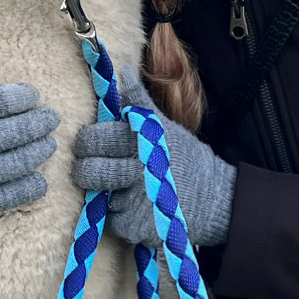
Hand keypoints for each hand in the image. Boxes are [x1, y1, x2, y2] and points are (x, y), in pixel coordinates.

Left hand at [73, 67, 235, 248]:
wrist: (213, 199)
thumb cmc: (183, 158)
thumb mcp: (164, 127)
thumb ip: (138, 103)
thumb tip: (122, 71)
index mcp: (140, 141)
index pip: (93, 138)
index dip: (87, 142)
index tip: (90, 144)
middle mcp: (137, 170)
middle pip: (87, 171)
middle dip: (84, 169)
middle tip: (92, 167)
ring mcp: (135, 201)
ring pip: (95, 196)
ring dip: (102, 192)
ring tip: (120, 186)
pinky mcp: (134, 227)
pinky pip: (109, 219)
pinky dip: (116, 214)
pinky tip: (133, 205)